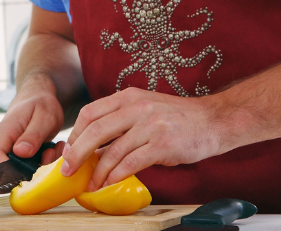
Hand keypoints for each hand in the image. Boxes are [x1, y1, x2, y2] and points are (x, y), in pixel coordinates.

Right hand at [0, 75, 65, 165]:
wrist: (41, 95)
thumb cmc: (41, 101)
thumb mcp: (44, 116)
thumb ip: (33, 134)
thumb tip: (20, 152)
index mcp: (6, 131)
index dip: (4, 169)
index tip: (25, 171)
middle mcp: (7, 141)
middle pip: (8, 167)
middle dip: (30, 168)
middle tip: (48, 155)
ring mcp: (16, 147)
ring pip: (24, 167)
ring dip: (42, 162)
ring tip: (56, 148)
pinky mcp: (25, 151)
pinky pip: (33, 162)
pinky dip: (47, 157)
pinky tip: (56, 146)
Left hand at [60, 87, 223, 189]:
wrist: (212, 120)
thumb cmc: (178, 118)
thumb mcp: (146, 108)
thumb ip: (122, 120)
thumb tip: (94, 146)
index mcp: (130, 96)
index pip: (91, 112)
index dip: (75, 134)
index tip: (69, 150)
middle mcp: (138, 107)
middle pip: (95, 130)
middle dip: (76, 154)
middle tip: (68, 171)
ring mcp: (150, 124)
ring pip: (112, 151)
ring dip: (97, 172)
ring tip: (91, 184)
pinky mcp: (162, 144)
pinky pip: (131, 163)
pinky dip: (116, 176)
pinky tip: (110, 183)